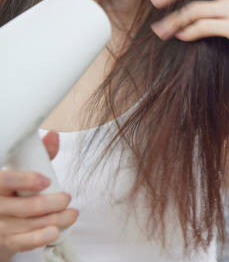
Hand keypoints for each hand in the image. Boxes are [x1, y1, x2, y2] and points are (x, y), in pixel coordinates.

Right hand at [0, 132, 77, 258]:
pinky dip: (43, 237)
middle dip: (53, 203)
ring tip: (71, 213)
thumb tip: (53, 136)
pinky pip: (26, 242)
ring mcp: (0, 226)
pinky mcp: (7, 241)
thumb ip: (39, 155)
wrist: (0, 219)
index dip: (26, 181)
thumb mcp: (21, 171)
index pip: (4, 180)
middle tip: (66, 197)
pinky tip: (56, 230)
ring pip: (32, 224)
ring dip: (58, 219)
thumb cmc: (13, 191)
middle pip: (26, 206)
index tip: (46, 180)